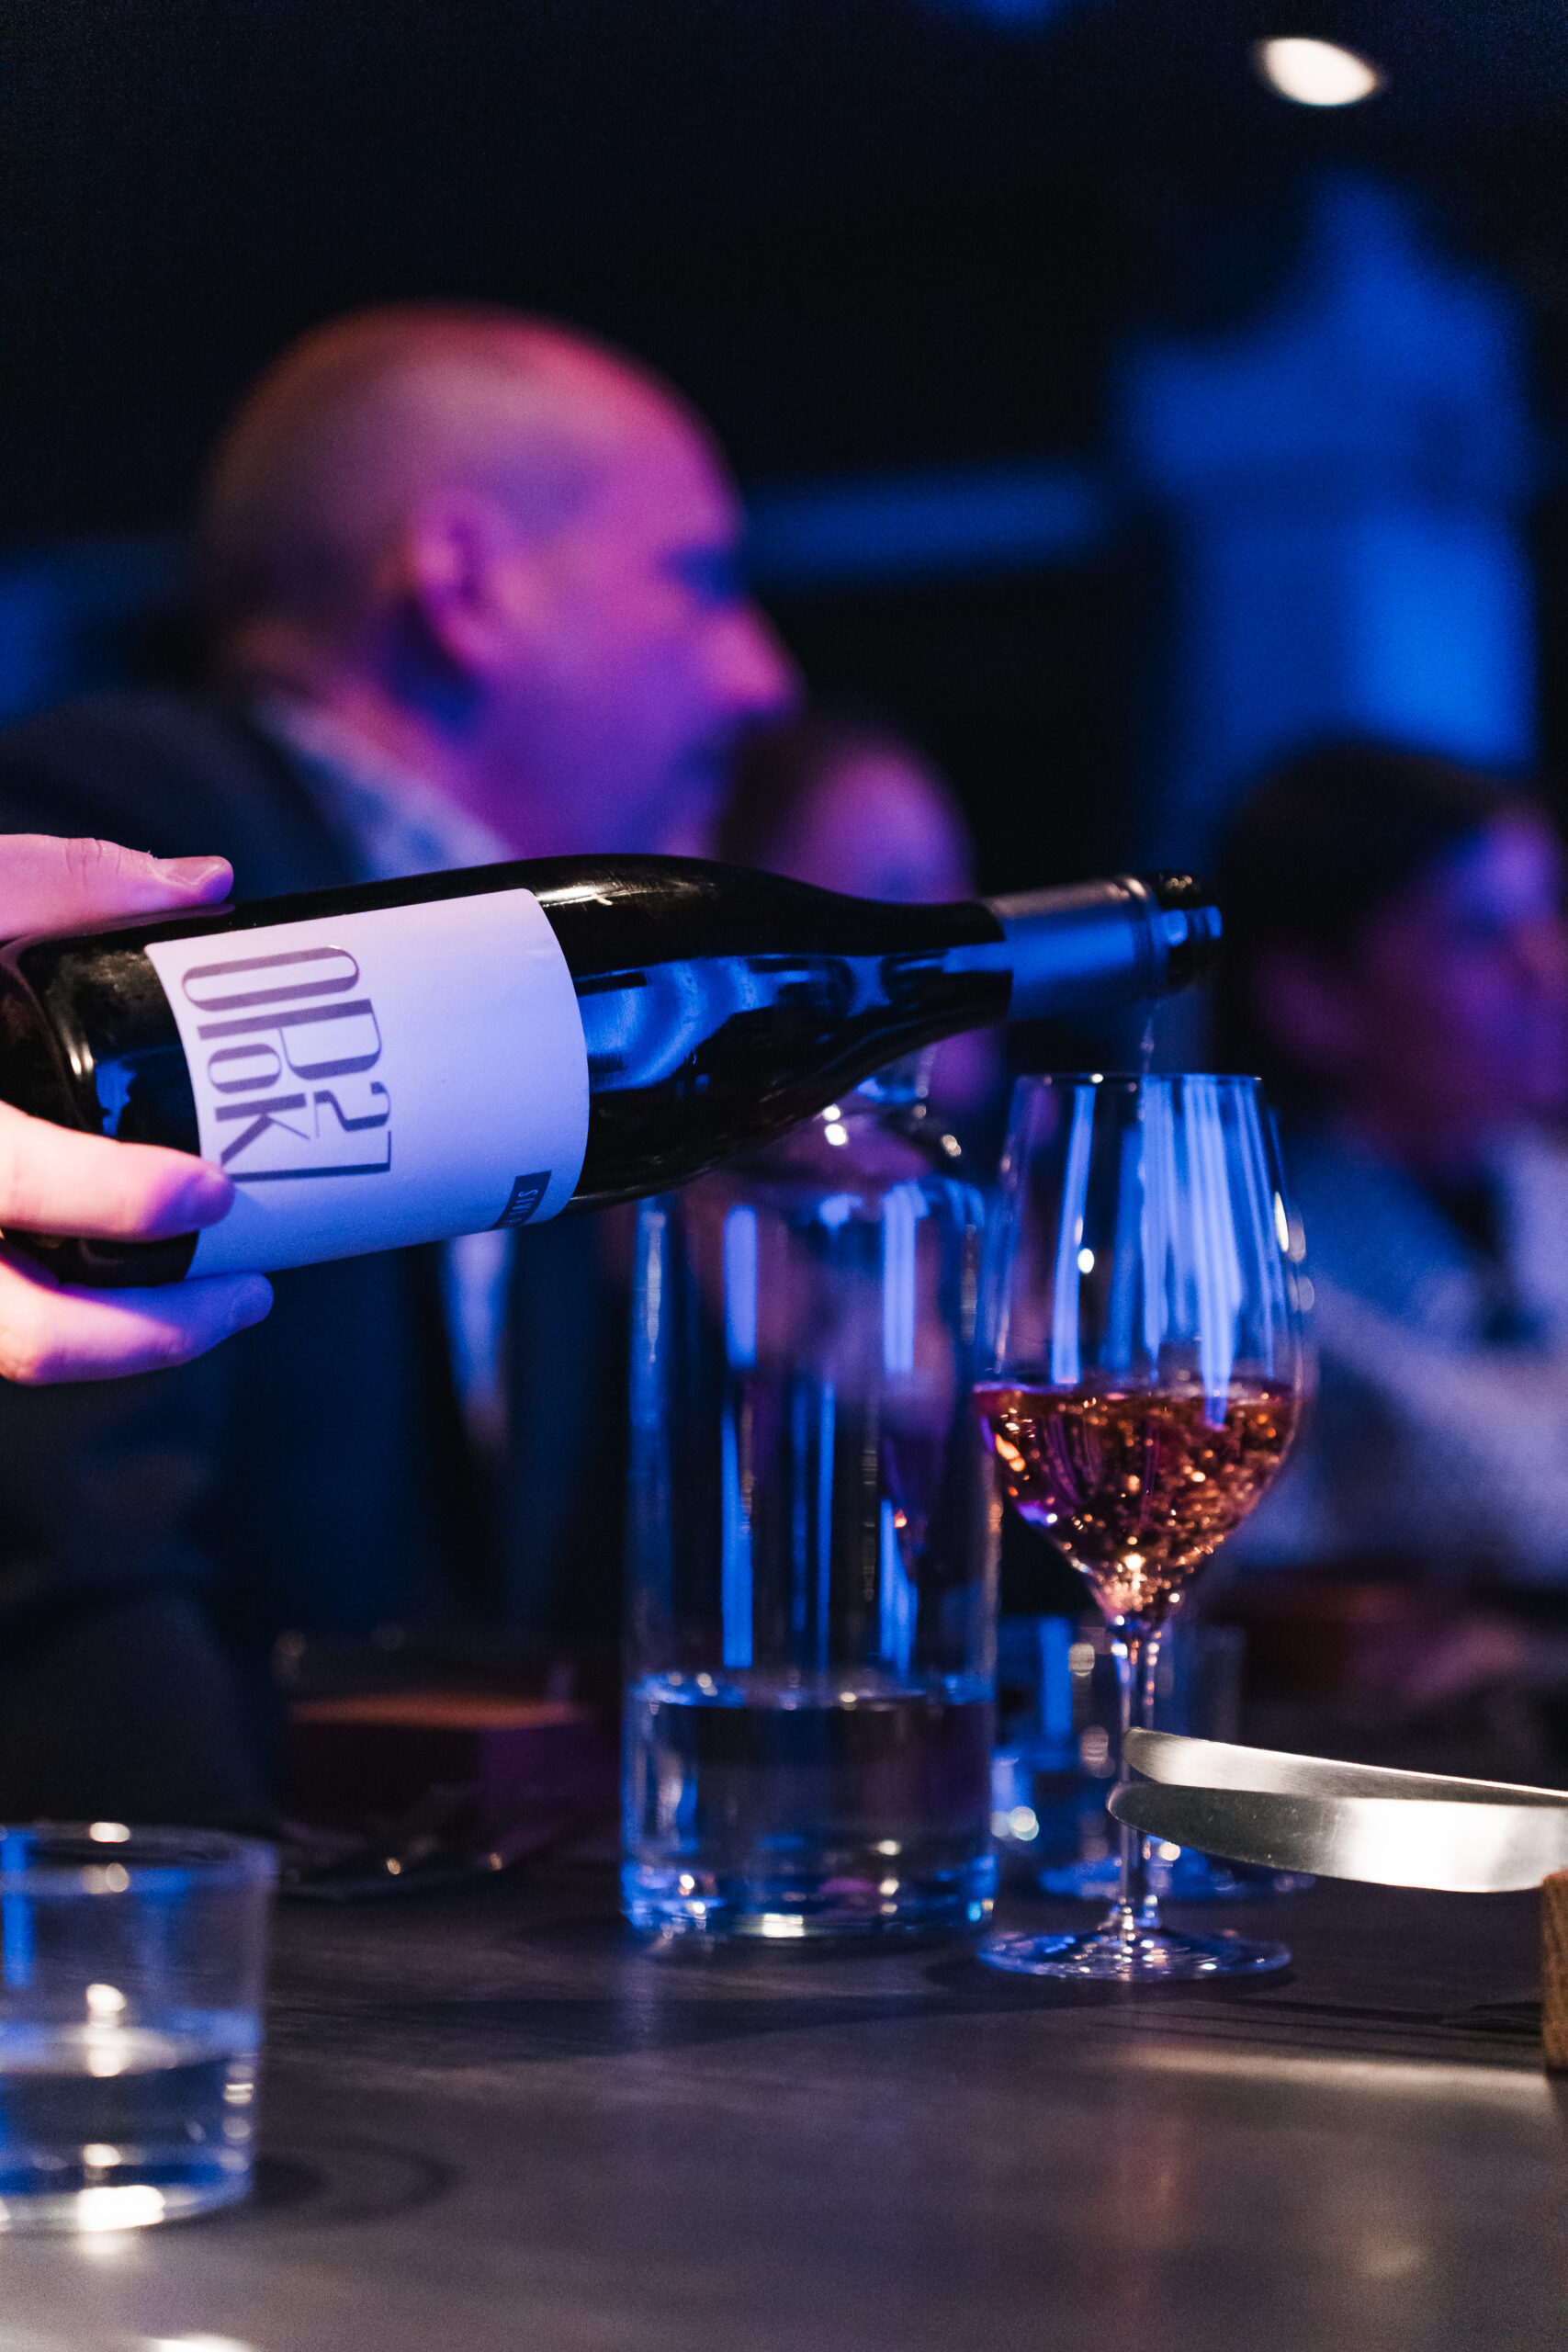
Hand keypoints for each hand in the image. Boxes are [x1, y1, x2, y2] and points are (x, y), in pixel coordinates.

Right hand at [0, 835, 271, 1382]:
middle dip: (155, 1333)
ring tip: (222, 1304)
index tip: (214, 1192)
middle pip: (27, 1331)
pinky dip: (80, 1329)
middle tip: (247, 1292)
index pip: (12, 1179)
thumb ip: (66, 885)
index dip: (121, 1201)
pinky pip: (2, 1328)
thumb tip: (208, 887)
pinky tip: (145, 1295)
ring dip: (127, 1346)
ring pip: (13, 1349)